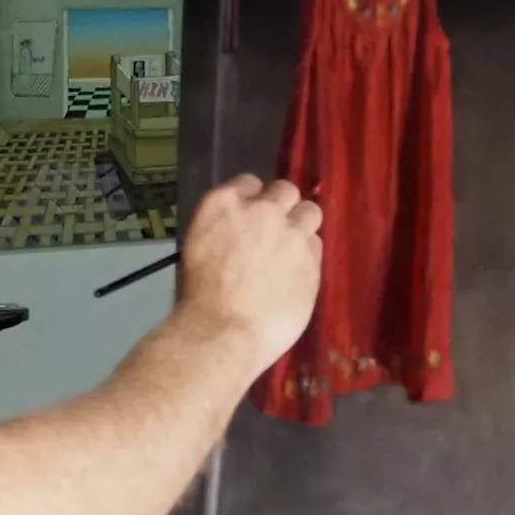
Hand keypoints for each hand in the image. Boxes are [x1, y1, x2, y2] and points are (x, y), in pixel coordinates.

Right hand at [176, 176, 322, 376]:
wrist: (222, 332)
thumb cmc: (197, 297)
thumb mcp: (199, 247)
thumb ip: (224, 228)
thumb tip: (240, 231)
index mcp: (224, 203)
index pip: (249, 182)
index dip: (252, 199)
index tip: (250, 216)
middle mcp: (263, 210)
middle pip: (286, 190)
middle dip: (282, 207)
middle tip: (274, 231)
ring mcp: (292, 234)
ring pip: (311, 212)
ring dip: (301, 225)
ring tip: (291, 250)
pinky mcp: (312, 260)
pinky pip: (316, 246)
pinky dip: (307, 255)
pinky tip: (294, 274)